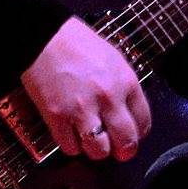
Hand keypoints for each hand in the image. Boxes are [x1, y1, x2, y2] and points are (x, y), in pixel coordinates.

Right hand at [21, 17, 150, 161]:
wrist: (44, 37)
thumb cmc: (77, 44)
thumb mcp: (112, 58)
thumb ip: (123, 87)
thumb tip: (128, 114)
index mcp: (125, 81)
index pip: (144, 122)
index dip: (137, 133)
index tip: (131, 134)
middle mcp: (108, 97)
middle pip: (126, 143)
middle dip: (122, 150)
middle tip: (115, 147)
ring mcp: (82, 108)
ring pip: (99, 152)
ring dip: (96, 149)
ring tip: (90, 138)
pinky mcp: (58, 117)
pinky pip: (71, 148)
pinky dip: (71, 144)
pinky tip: (70, 132)